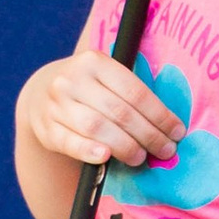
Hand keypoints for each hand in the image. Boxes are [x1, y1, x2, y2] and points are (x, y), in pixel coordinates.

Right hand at [16, 46, 180, 174]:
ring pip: (96, 127)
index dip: (160, 114)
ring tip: (141, 158)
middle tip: (166, 150)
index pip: (134, 91)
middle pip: (119, 112)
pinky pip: (69, 142)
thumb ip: (130, 93)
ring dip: (124, 146)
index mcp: (94, 61)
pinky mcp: (45, 128)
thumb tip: (169, 125)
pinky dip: (88, 151)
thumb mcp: (104, 77)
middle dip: (148, 134)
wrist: (41, 93)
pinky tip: (104, 157)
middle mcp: (72, 79)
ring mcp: (56, 104)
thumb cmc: (88, 88)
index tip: (177, 132)